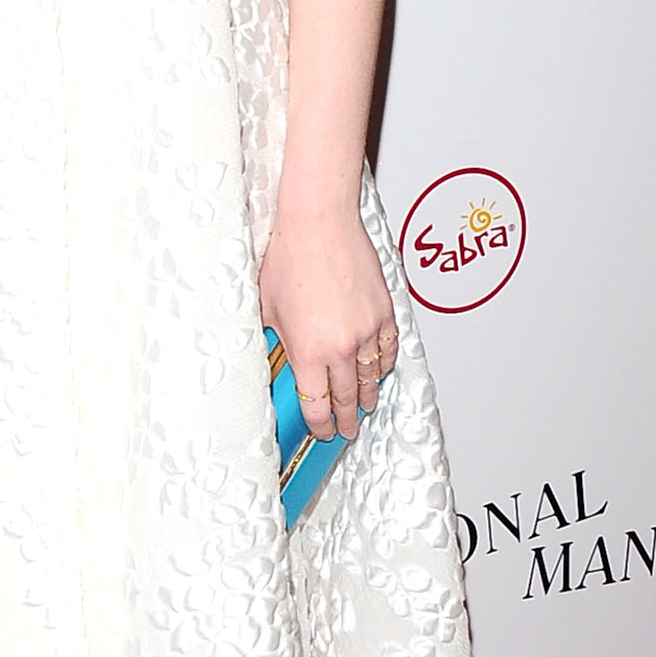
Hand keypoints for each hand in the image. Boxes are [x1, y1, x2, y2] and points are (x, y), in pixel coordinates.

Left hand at [260, 209, 398, 442]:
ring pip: (371, 378)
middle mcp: (340, 346)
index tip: (322, 433)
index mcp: (307, 351)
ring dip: (366, 396)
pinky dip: (383, 366)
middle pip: (346, 398)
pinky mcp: (384, 313)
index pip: (316, 405)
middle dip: (346, 420)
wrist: (319, 223)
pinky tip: (377, 372)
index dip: (320, 426)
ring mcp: (366, 331)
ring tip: (362, 407)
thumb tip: (278, 356)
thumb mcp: (267, 309)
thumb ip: (276, 339)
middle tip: (346, 431)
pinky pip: (389, 351)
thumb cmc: (289, 258)